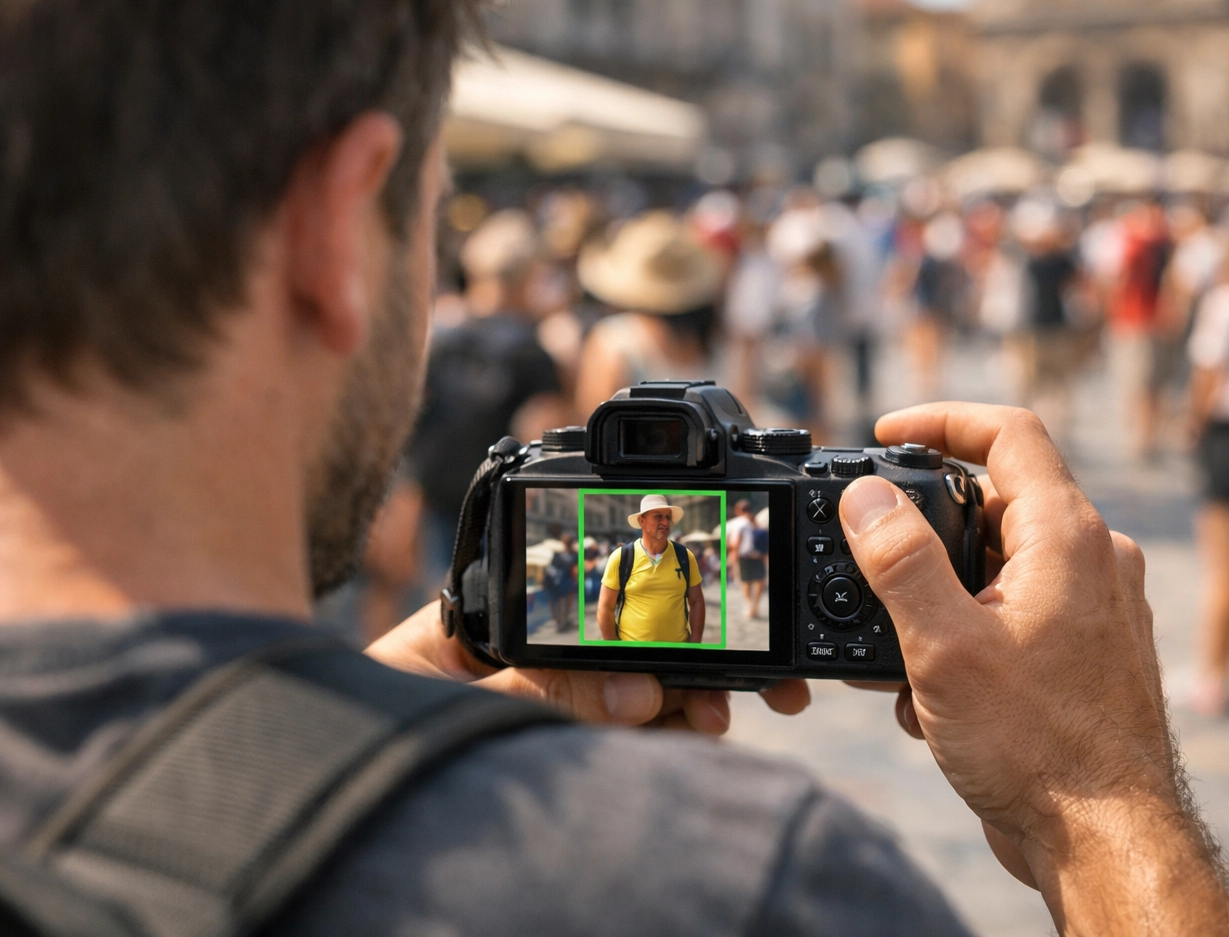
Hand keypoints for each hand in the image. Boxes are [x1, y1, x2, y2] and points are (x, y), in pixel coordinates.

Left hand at [367, 603, 810, 733]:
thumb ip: (539, 692)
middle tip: (743, 674)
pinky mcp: (561, 752)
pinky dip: (672, 741)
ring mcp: (550, 707)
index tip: (698, 615)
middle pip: (629, 647)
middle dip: (690, 659)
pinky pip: (627, 742)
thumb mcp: (448, 706)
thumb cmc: (356, 730)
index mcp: (498, 617)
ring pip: (640, 696)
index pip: (585, 597)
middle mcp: (534, 658)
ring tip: (722, 713)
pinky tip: (702, 733)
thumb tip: (636, 693)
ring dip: (693, 701)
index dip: (648, 604)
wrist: (318, 800)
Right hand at [841, 403, 1228, 934]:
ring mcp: (1094, 607)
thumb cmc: (1040, 747)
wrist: (1103, 841)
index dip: (940, 419)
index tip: (884, 433)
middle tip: (873, 570)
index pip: (1007, 433)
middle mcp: (1092, 560)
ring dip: (938, 600)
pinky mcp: (1083, 653)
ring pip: (998, 566)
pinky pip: (1013, 614)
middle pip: (994, 501)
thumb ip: (899, 562)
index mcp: (1067, 536)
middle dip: (924, 536)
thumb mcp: (945, 646)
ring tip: (899, 656)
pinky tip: (930, 697)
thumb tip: (865, 499)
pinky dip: (965, 636)